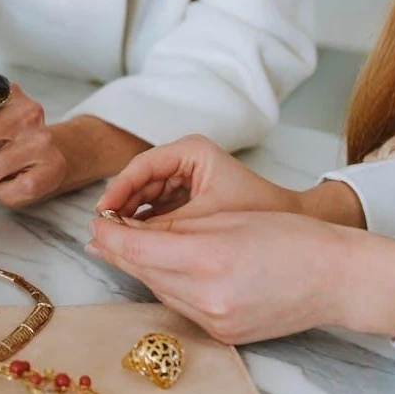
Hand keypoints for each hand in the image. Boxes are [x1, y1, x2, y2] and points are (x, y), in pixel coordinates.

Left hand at [86, 212, 394, 343]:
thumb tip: (129, 233)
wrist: (335, 276)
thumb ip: (175, 228)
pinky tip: (165, 269)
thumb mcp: (227, 218)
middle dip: (119, 251)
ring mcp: (216, 321)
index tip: (95, 220)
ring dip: (141, 269)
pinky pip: (181, 307)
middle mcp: (208, 296)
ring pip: (159, 291)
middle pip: (143, 273)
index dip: (110, 234)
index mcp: (209, 257)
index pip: (139, 248)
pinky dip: (168, 286)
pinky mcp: (223, 335)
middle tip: (100, 232)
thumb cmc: (288, 236)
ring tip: (128, 248)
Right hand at [97, 134, 303, 221]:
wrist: (293, 222)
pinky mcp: (187, 196)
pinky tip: (135, 242)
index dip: (118, 190)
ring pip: (145, 196)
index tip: (103, 214)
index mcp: (191, 151)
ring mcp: (185, 177)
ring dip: (130, 217)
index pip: (142, 166)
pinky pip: (157, 208)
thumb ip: (160, 227)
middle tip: (101, 231)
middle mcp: (185, 159)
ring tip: (114, 240)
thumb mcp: (203, 220)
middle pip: (139, 180)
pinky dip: (146, 224)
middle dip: (120, 206)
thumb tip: (114, 239)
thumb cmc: (256, 213)